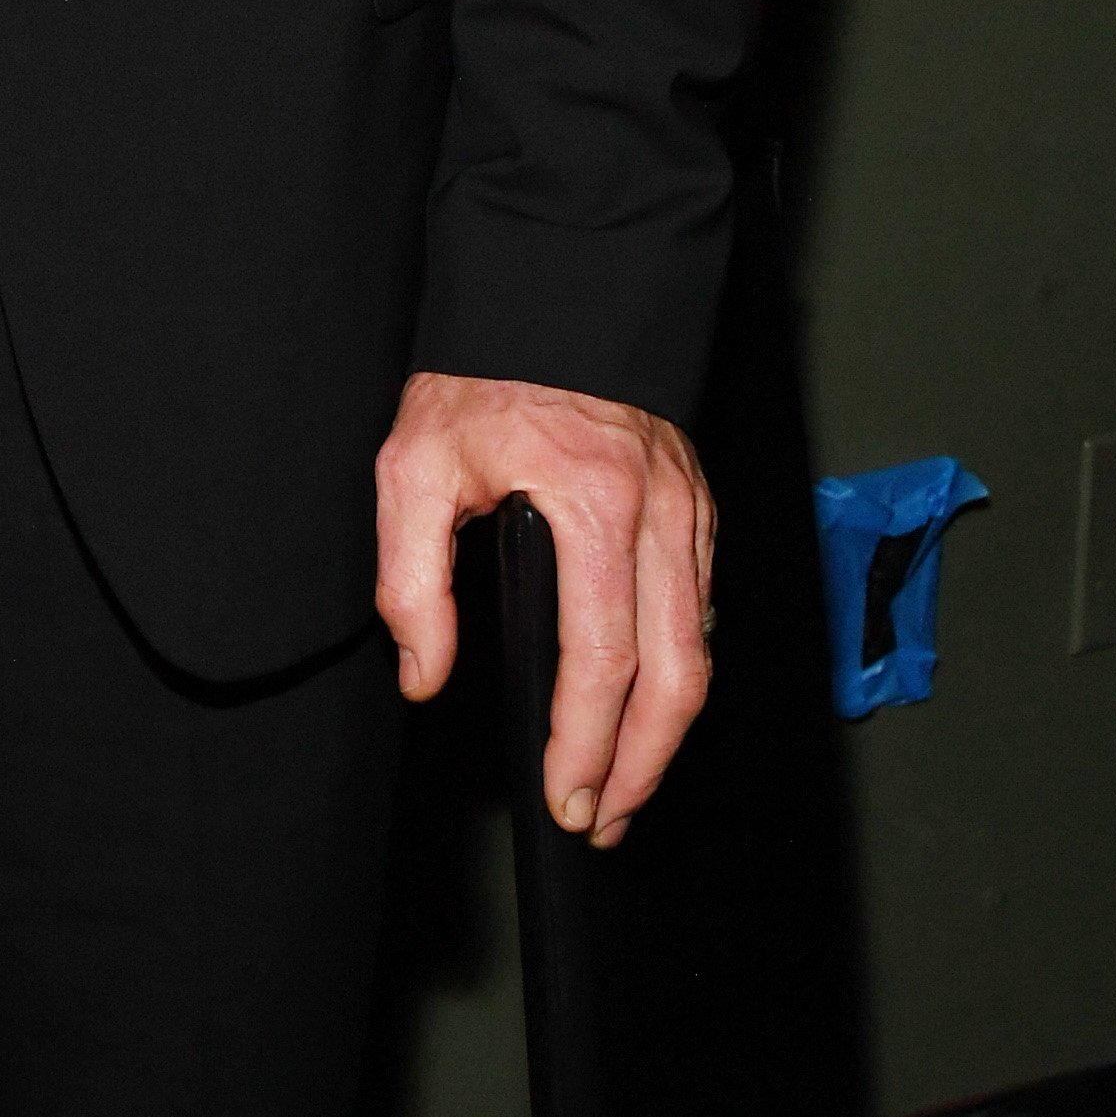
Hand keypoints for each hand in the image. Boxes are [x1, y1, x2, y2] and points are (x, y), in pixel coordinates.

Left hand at [375, 371, 713, 845]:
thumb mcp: (413, 466)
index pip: (604, 655)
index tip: (565, 794)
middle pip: (679, 675)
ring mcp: (691, 514)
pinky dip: (682, 676)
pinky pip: (704, 612)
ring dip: (668, 735)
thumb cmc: (482, 381)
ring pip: (703, 651)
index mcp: (591, 503)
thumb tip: (424, 674)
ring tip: (622, 789)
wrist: (556, 296)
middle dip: (643, 766)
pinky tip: (647, 712)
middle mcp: (659, 515)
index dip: (588, 740)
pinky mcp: (701, 511)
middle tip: (602, 820)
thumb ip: (411, 579)